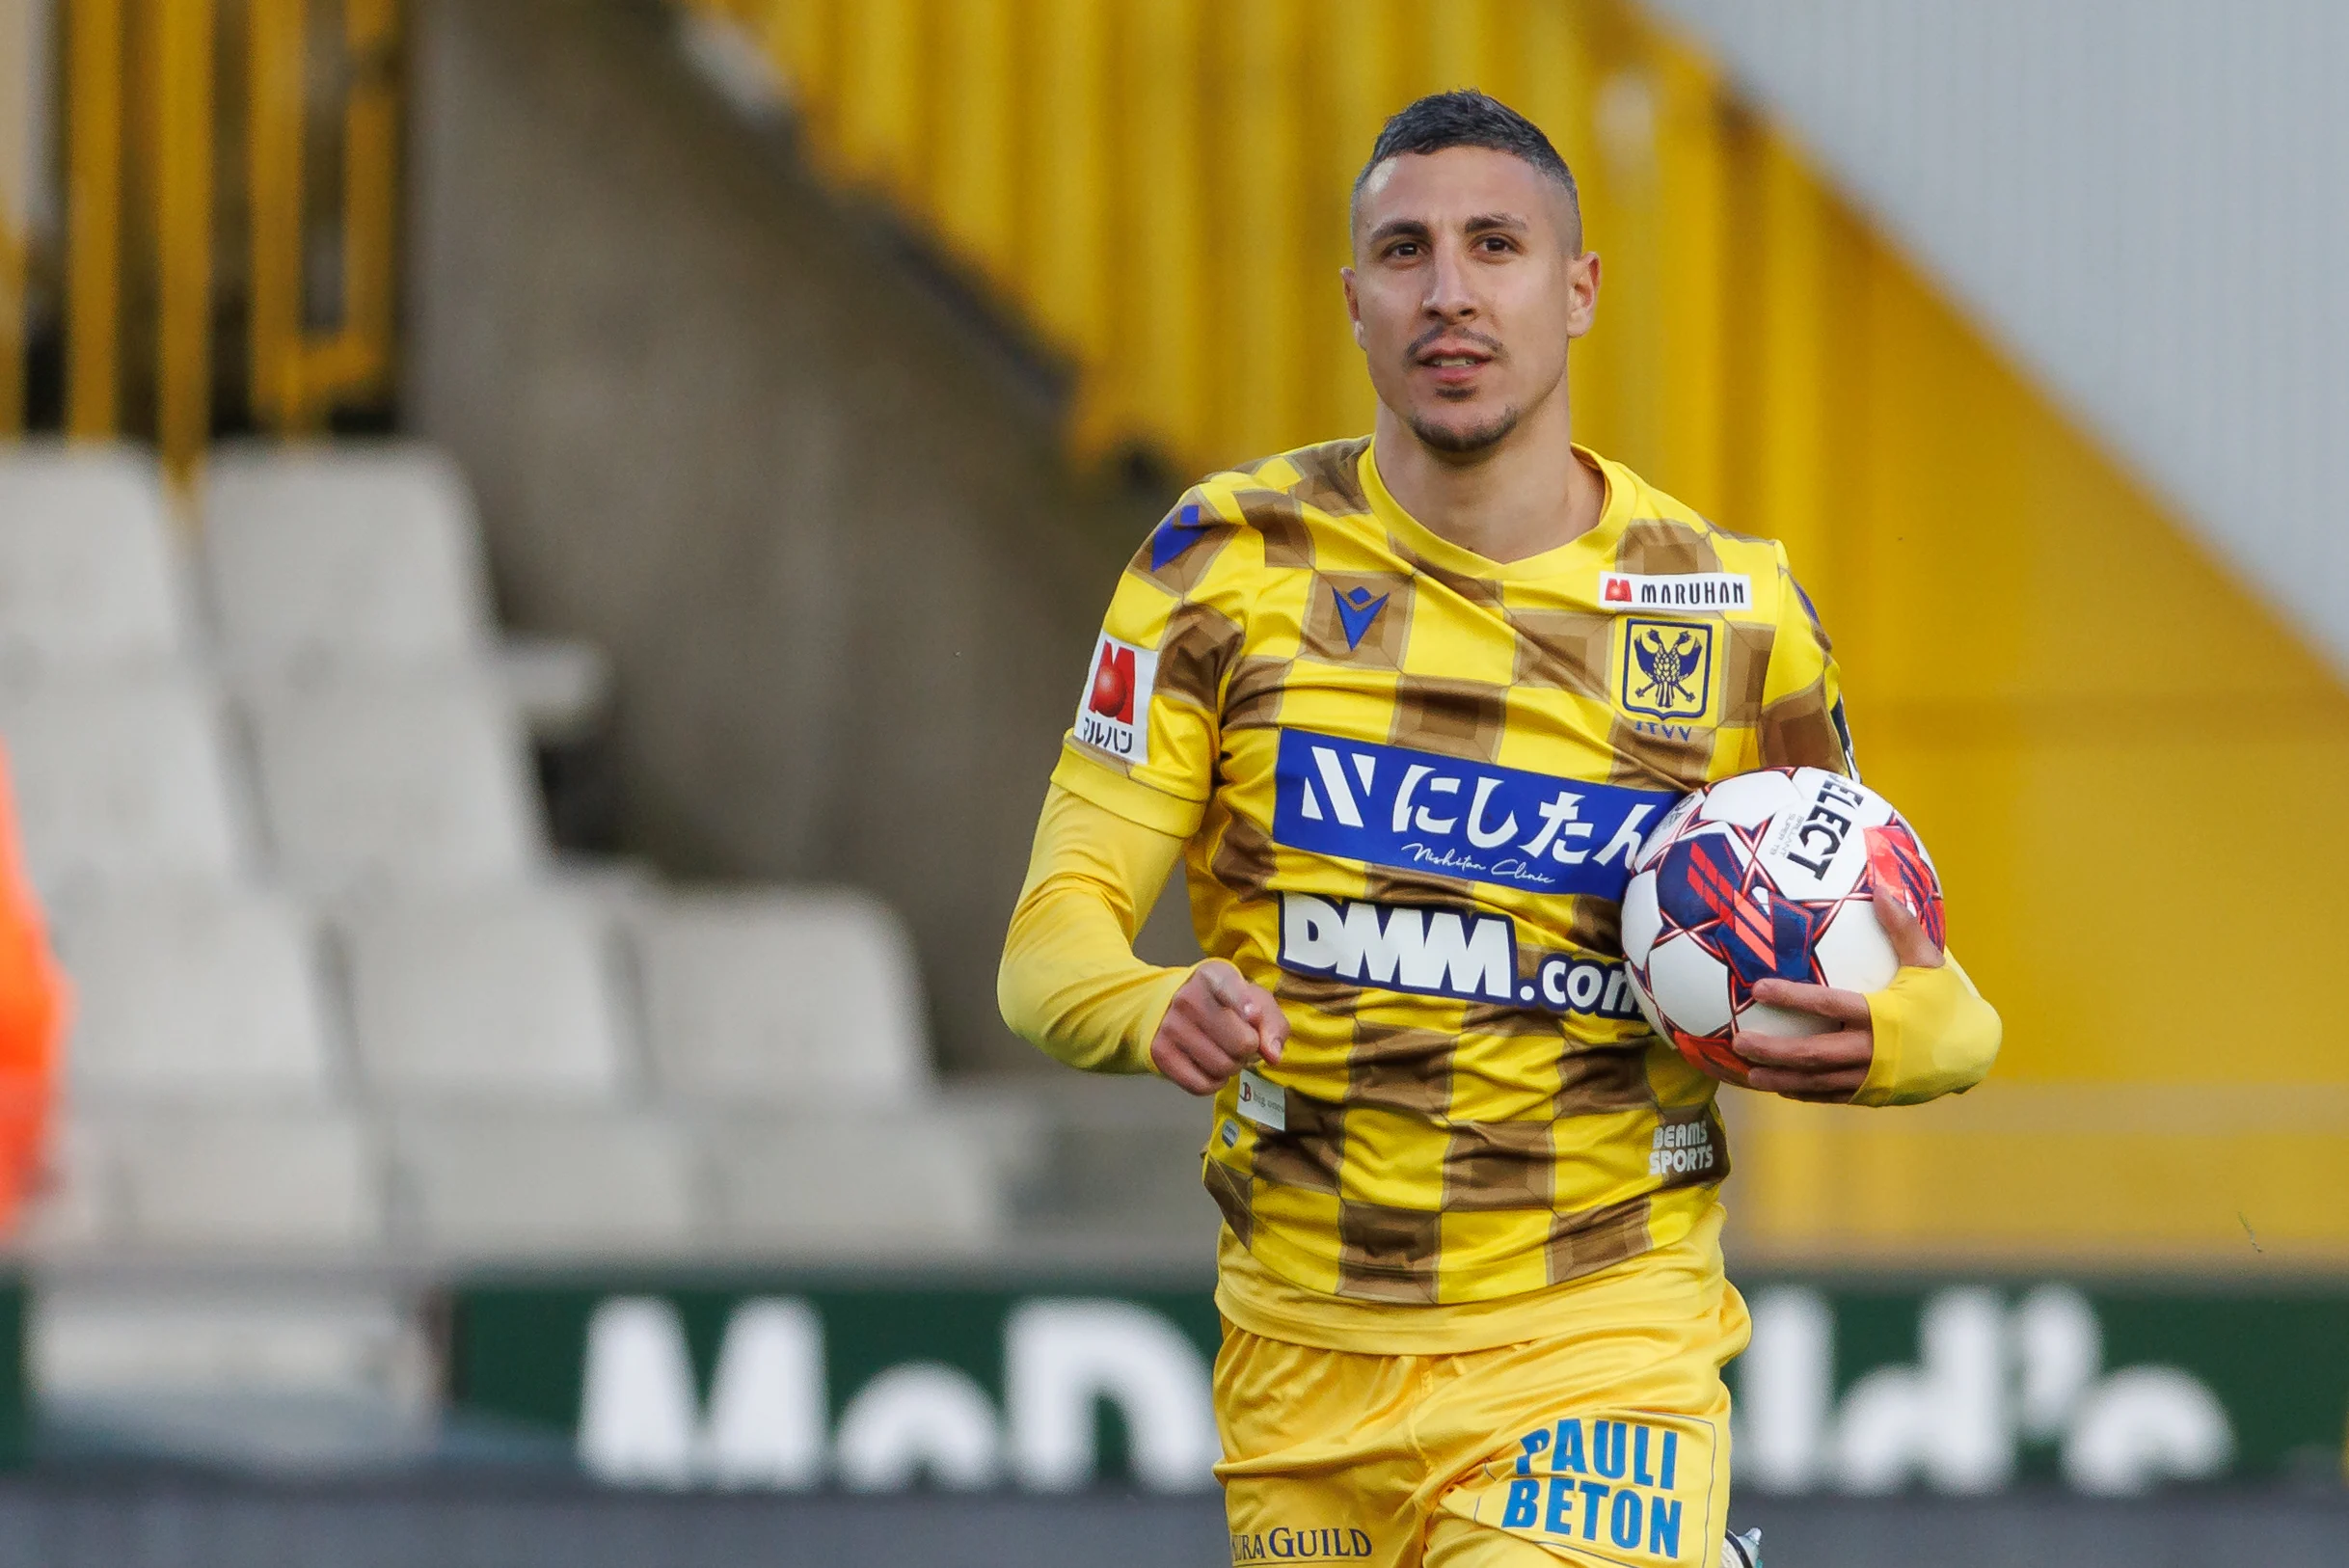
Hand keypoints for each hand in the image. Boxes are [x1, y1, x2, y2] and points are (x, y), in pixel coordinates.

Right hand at [1149, 960, 1287, 1095]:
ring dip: (1233, 1067)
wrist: (1171, 1006)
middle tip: (1242, 1042)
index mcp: (1213, 976)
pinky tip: (1212, 1068)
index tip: (1252, 1014)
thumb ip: (1271, 1023)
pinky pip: (1201, 1085)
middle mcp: (1187, 998)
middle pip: (1241, 1043)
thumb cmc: (1223, 1004)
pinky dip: (1214, 1083)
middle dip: (1249, 1050)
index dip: (1244, 1003)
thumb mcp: (1252, 1000)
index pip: (1229, 987)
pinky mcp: (1160, 1053)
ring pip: (1222, 1067)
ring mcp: (1170, 1026)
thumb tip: (1272, 1055)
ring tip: (1226, 1052)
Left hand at [1733, 888, 1942, 1102]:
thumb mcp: (1930, 965)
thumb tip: (1882, 890)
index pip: (1829, 1005)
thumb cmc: (1948, 1004)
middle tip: (1739, 1042)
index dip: (1792, 998)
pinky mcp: (1874, 1095)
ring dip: (1781, 1079)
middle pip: (1814, 1054)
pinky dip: (1804, 1093)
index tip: (1759, 989)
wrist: (1975, 1053)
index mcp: (1884, 1016)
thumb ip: (1903, 929)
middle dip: (1775, 1050)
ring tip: (1748, 1075)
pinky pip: (1832, 1096)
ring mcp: (1873, 1078)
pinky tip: (1780, 1087)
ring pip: (1818, 1082)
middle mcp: (1874, 1051)